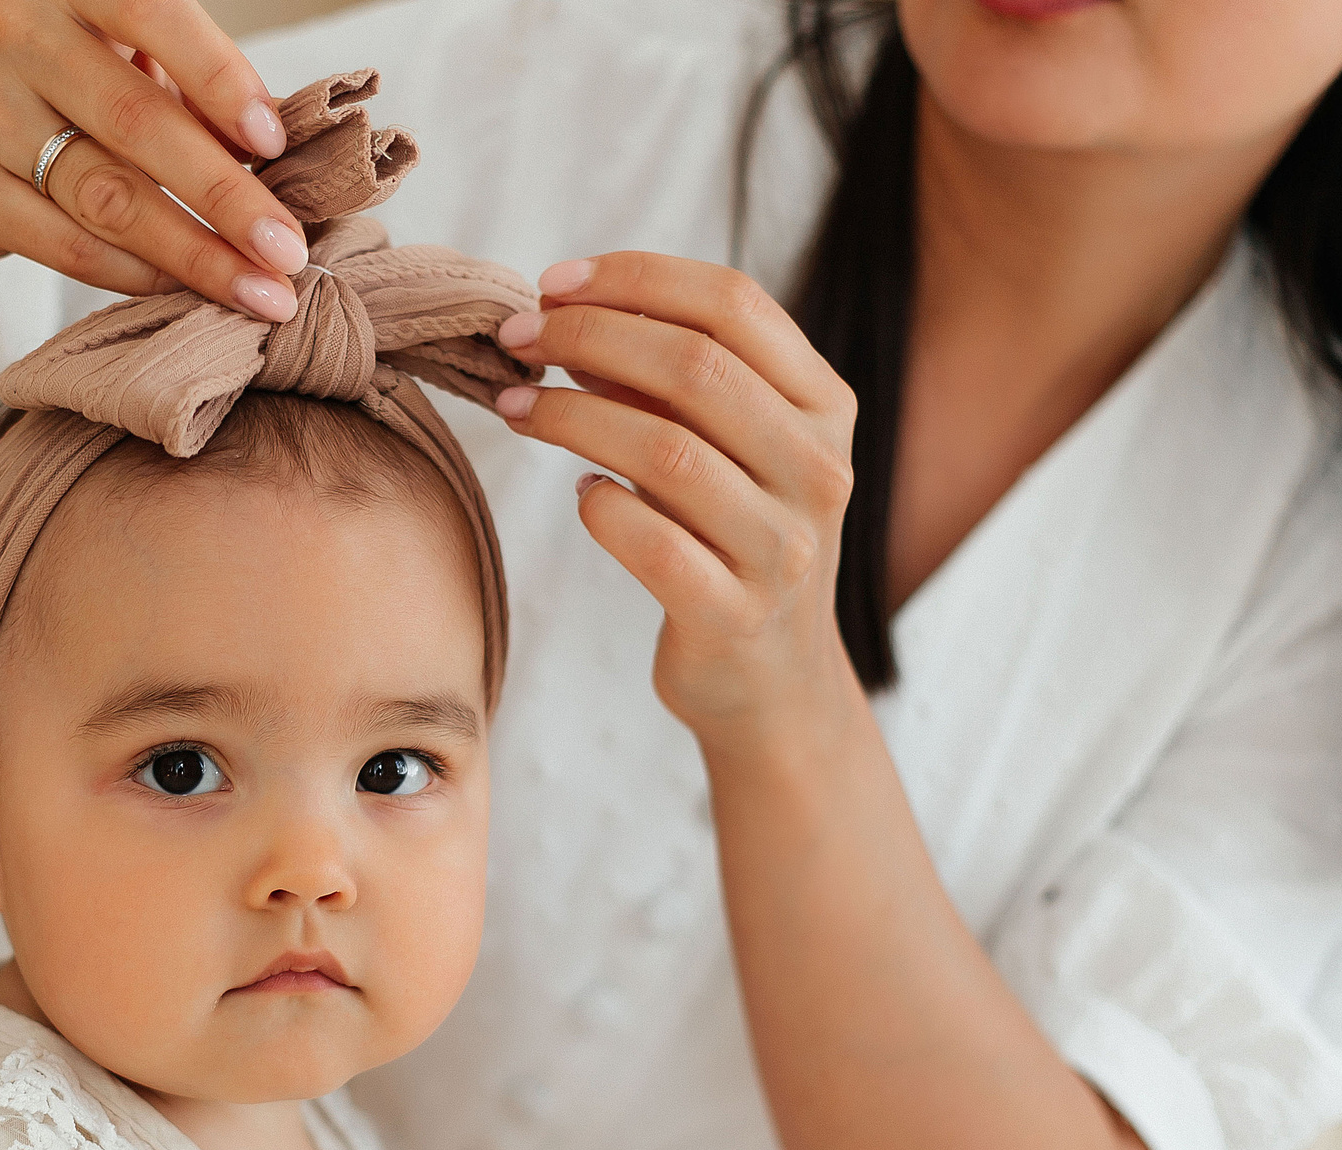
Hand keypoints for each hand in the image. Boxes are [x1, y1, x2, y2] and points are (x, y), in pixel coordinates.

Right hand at [0, 0, 310, 319]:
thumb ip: (198, 96)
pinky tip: (183, 290)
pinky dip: (135, 274)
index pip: (153, 14)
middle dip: (224, 195)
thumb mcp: (138, 66)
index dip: (219, 79)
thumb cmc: (80, 92)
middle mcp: (16, 34)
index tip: (274, 144)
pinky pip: (67, 243)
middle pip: (135, 121)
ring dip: (193, 252)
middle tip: (286, 251)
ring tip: (257, 290)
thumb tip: (284, 166)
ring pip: (105, 195)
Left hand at [490, 253, 860, 751]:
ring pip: (666, 451)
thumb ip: (663, 380)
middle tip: (520, 336)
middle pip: (696, 366)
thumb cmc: (730, 538)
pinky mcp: (734, 615)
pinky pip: (651, 543)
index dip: (636, 278)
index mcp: (824, 405)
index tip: (556, 282)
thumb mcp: (721, 446)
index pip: (735, 304)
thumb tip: (569, 311)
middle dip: (590, 336)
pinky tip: (582, 496)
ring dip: (572, 416)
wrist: (772, 680)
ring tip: (517, 406)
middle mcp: (818, 469)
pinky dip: (600, 507)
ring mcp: (782, 547)